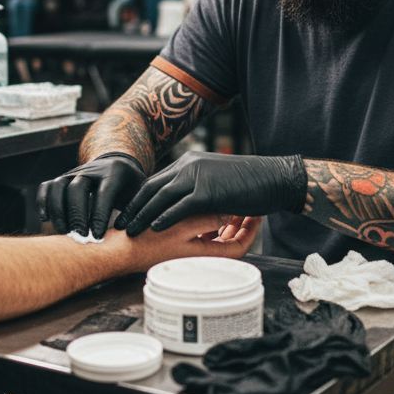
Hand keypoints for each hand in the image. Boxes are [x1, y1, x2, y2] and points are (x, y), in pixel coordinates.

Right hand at [38, 154, 146, 237]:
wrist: (117, 165)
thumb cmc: (131, 188)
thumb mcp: (140, 194)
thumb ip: (138, 209)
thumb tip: (133, 233)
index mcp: (114, 173)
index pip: (103, 193)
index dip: (98, 216)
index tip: (97, 237)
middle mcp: (91, 170)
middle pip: (77, 189)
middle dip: (77, 215)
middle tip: (80, 237)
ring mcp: (73, 173)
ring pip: (58, 187)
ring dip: (58, 211)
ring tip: (64, 232)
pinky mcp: (61, 179)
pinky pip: (47, 187)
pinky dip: (43, 202)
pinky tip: (46, 219)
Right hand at [107, 215, 260, 273]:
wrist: (118, 252)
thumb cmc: (147, 243)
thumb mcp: (184, 227)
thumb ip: (209, 218)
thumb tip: (230, 211)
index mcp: (206, 254)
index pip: (240, 246)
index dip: (251, 231)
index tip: (257, 213)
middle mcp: (199, 256)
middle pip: (229, 240)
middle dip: (239, 222)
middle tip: (247, 203)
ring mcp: (187, 250)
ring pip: (213, 234)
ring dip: (221, 219)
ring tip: (227, 199)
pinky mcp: (176, 242)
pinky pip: (197, 232)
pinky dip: (203, 221)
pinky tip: (200, 202)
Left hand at [115, 151, 305, 235]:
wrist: (274, 178)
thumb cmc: (249, 183)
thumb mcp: (216, 179)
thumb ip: (198, 187)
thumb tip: (185, 203)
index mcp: (190, 163)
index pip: (155, 181)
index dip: (138, 198)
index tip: (125, 212)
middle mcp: (189, 166)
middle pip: (151, 188)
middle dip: (133, 207)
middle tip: (119, 223)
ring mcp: (198, 177)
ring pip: (161, 197)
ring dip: (142, 214)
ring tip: (129, 230)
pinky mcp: (208, 191)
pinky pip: (180, 206)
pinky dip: (164, 217)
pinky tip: (154, 228)